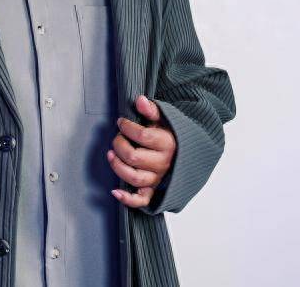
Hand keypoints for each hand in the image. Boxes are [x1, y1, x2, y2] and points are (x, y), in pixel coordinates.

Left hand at [107, 94, 176, 208]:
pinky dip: (127, 199)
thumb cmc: (172, 136)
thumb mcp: (165, 119)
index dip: (127, 127)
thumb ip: (152, 110)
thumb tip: (140, 100)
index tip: (121, 122)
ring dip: (118, 167)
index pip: (142, 136)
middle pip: (134, 157)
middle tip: (117, 138)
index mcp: (167, 144)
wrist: (188, 154)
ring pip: (135, 177)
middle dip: (120, 144)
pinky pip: (142, 200)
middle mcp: (163, 163)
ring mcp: (158, 178)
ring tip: (111, 154)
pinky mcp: (154, 191)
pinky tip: (115, 192)